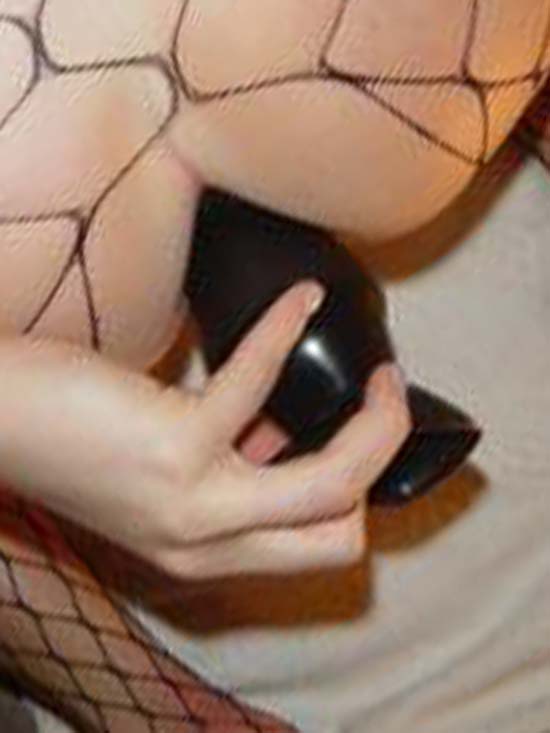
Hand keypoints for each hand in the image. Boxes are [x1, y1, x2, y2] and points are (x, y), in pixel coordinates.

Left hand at [0, 282, 409, 579]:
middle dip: (384, 460)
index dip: (354, 493)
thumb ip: (233, 468)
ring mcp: (194, 504)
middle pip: (343, 528)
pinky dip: (288, 331)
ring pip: (332, 482)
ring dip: (375, 419)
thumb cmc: (74, 440)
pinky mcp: (175, 446)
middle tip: (387, 397)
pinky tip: (300, 300)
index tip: (352, 433)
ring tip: (377, 369)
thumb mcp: (166, 477)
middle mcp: (206, 543)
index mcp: (207, 550)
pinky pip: (258, 382)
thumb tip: (285, 432)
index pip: (321, 548)